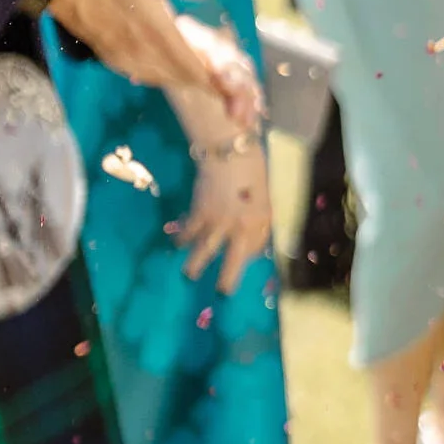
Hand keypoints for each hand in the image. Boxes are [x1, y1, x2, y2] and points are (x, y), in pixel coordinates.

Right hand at [50, 0, 256, 125]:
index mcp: (159, 36)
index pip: (196, 69)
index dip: (219, 82)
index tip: (239, 89)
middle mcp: (144, 56)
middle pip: (185, 79)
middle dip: (211, 84)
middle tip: (233, 88)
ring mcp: (128, 61)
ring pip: (168, 78)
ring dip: (190, 79)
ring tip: (211, 78)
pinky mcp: (115, 59)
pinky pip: (149, 75)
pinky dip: (169, 74)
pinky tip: (174, 66)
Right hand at [172, 137, 273, 295]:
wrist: (229, 151)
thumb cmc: (251, 172)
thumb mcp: (264, 198)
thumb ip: (259, 222)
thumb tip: (252, 245)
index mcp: (261, 222)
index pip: (254, 250)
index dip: (247, 256)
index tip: (242, 259)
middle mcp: (240, 227)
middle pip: (232, 262)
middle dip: (225, 280)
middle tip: (221, 292)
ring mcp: (218, 222)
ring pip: (204, 252)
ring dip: (195, 265)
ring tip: (189, 274)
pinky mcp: (199, 214)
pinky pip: (188, 233)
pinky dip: (182, 239)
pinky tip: (179, 244)